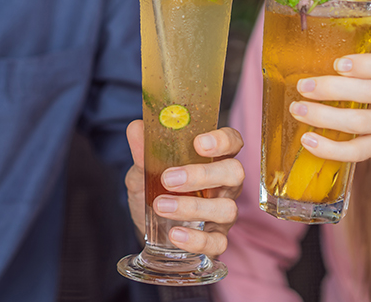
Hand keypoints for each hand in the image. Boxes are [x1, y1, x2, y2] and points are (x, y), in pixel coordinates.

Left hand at [124, 120, 244, 256]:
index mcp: (214, 158)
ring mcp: (224, 212)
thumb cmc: (156, 189)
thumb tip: (136, 128)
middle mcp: (225, 184)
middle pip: (234, 173)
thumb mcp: (144, 169)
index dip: (222, 140)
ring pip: (227, 208)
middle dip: (203, 174)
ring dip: (192, 207)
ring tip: (160, 206)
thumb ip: (143, 152)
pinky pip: (218, 242)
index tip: (199, 143)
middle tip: (168, 179)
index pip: (232, 142)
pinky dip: (196, 239)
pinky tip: (175, 234)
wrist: (148, 227)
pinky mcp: (216, 239)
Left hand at [289, 53, 370, 168]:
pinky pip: (355, 151)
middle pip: (368, 92)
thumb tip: (306, 62)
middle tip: (302, 86)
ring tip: (297, 110)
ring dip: (323, 116)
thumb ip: (359, 71)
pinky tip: (308, 139)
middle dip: (331, 89)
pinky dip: (329, 148)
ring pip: (358, 122)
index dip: (365, 65)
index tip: (338, 64)